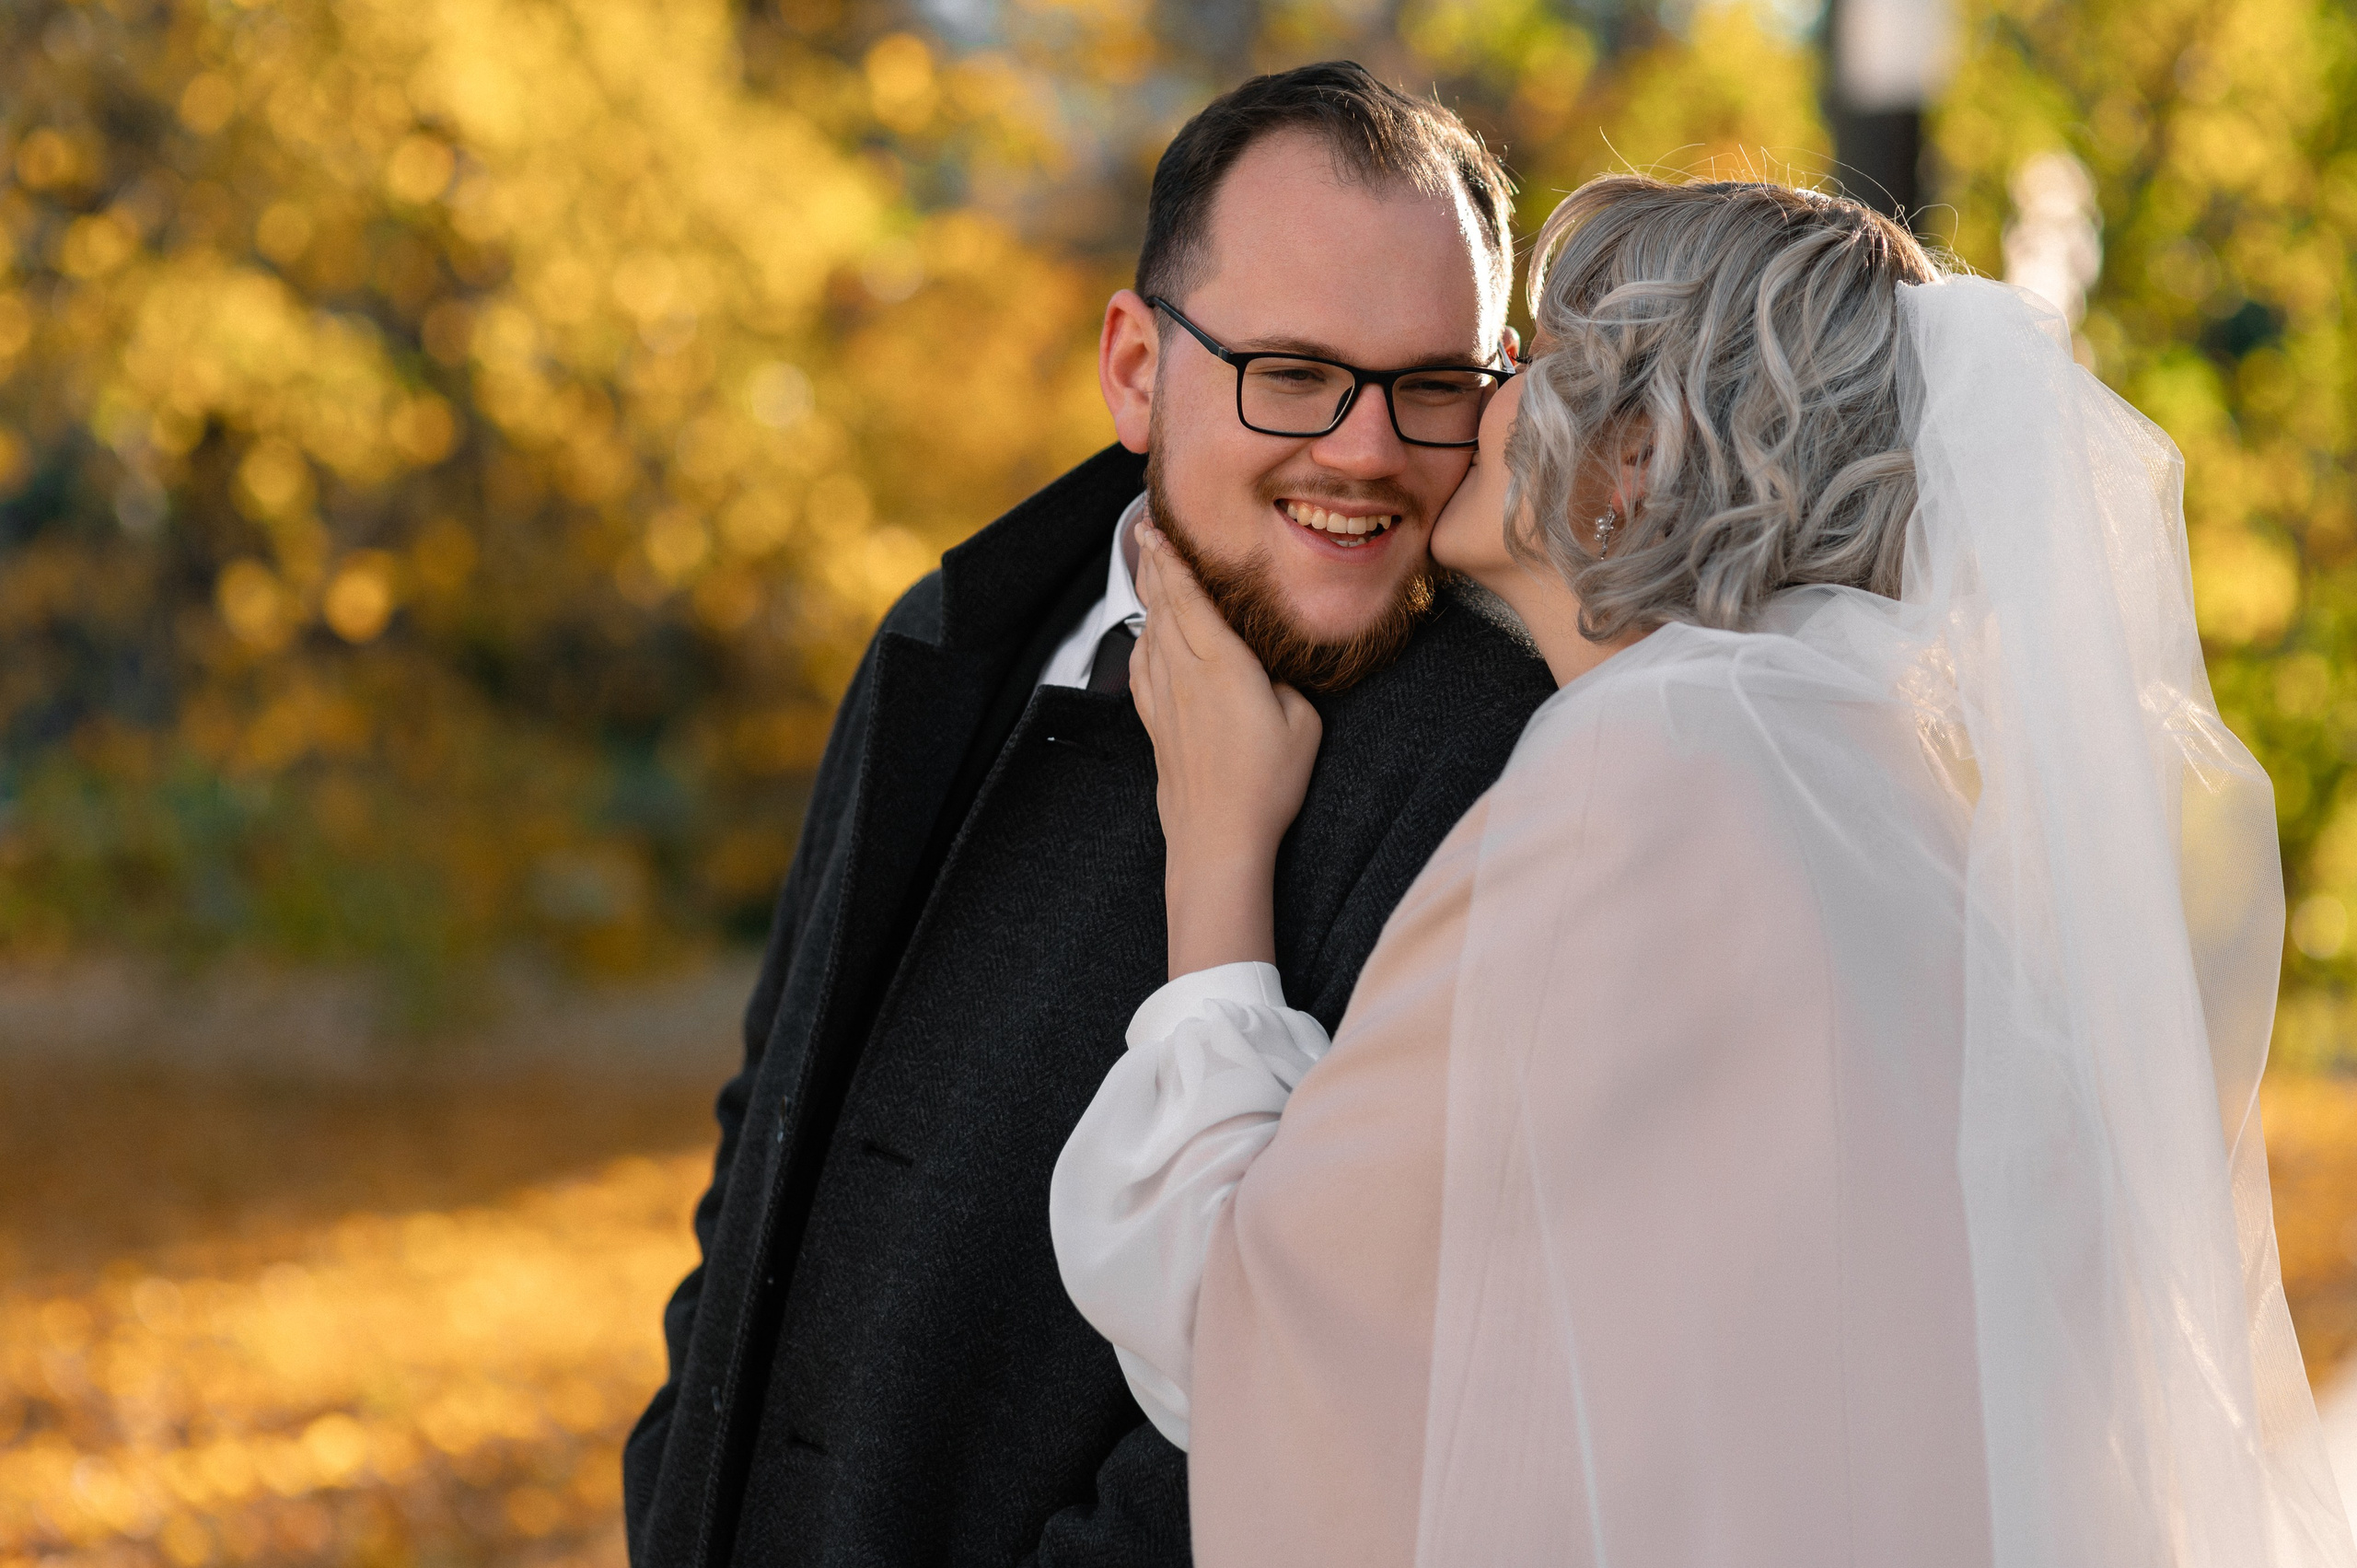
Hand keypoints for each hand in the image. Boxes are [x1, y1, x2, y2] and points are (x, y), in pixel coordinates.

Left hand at [1129, 520, 1322, 976]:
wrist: (1217, 838)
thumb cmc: (1266, 786)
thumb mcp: (1303, 724)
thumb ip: (1286, 683)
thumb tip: (1271, 671)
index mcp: (1222, 664)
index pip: (1189, 596)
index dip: (1171, 558)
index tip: (1157, 527)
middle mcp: (1184, 674)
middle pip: (1162, 605)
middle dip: (1153, 563)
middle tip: (1145, 530)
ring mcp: (1164, 698)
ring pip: (1150, 632)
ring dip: (1148, 597)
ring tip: (1148, 569)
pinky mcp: (1156, 723)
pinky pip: (1143, 666)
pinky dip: (1144, 638)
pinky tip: (1147, 634)